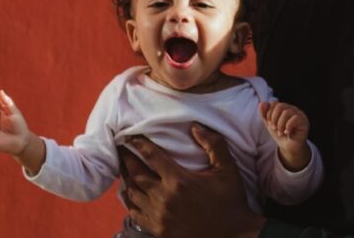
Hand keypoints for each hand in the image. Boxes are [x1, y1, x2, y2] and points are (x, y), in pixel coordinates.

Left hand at [118, 125, 264, 237]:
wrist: (232, 234)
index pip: (151, 156)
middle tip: (120, 148)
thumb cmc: (230, 200)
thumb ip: (214, 144)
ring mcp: (159, 216)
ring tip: (123, 167)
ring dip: (126, 178)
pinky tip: (129, 193)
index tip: (131, 136)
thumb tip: (195, 126)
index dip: (139, 144)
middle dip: (126, 159)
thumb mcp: (227, 169)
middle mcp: (165, 198)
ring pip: (133, 193)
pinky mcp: (158, 230)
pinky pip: (135, 213)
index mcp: (179, 180)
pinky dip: (129, 201)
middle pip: (136, 174)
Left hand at [259, 102, 310, 170]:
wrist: (288, 147)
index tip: (269, 124)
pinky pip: (295, 119)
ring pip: (287, 112)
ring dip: (280, 124)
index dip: (269, 113)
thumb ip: (264, 114)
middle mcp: (292, 109)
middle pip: (280, 106)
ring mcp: (299, 114)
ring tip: (280, 132)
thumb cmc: (280, 134)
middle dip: (274, 118)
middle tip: (273, 128)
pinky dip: (288, 127)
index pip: (274, 104)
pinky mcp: (304, 121)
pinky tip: (287, 133)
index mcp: (284, 108)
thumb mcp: (269, 124)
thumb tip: (262, 103)